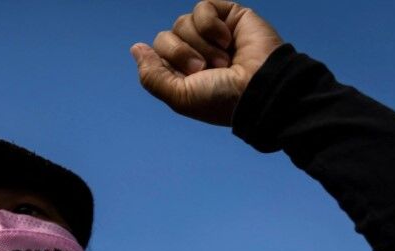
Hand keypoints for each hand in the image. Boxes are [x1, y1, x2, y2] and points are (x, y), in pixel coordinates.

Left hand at [131, 0, 282, 125]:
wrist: (258, 87)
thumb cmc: (221, 98)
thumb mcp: (178, 96)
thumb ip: (151, 76)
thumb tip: (135, 48)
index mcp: (180, 72)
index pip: (154, 55)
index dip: (166, 64)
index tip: (188, 77)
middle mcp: (193, 52)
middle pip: (164, 38)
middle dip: (181, 54)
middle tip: (204, 69)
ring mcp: (210, 34)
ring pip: (181, 23)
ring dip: (201, 45)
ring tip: (223, 61)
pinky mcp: (228, 16)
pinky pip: (202, 8)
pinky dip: (211, 26)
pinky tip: (228, 40)